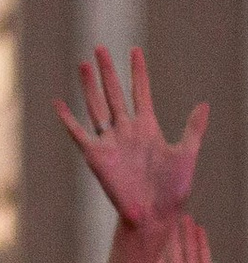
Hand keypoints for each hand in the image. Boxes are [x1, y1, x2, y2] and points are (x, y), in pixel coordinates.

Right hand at [53, 48, 206, 229]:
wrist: (155, 214)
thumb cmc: (173, 189)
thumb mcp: (188, 153)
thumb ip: (194, 128)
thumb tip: (204, 104)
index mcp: (148, 127)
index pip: (141, 92)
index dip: (138, 72)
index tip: (134, 51)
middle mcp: (126, 131)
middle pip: (114, 93)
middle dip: (108, 71)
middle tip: (100, 48)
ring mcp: (110, 143)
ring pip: (97, 107)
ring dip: (89, 86)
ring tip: (83, 64)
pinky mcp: (96, 157)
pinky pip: (78, 134)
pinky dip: (68, 119)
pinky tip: (58, 104)